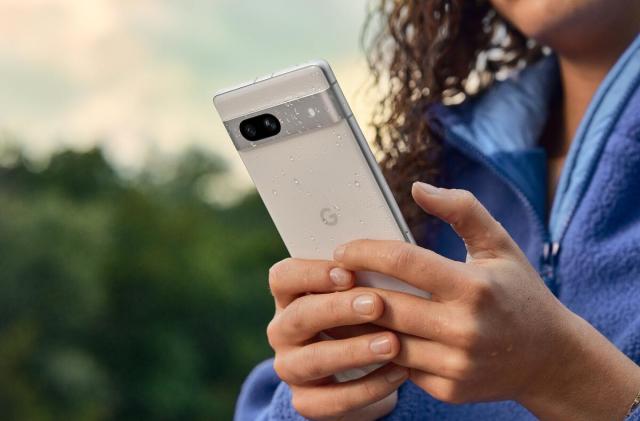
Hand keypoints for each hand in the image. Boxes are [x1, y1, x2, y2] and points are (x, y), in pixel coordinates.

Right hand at [266, 257, 408, 419]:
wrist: (357, 372)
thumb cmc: (360, 319)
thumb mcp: (357, 296)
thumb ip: (364, 280)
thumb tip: (390, 262)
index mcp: (290, 296)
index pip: (283, 277)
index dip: (312, 274)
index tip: (348, 272)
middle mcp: (283, 331)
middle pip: (299, 316)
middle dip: (339, 309)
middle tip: (376, 304)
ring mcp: (291, 368)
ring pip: (314, 360)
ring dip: (353, 351)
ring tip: (391, 343)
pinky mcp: (306, 402)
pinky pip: (333, 399)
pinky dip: (369, 387)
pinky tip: (399, 373)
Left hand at [332, 182, 639, 420]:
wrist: (549, 358)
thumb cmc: (518, 292)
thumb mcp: (499, 245)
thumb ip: (462, 209)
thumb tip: (417, 188)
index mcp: (474, 286)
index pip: (402, 261)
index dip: (364, 252)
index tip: (342, 250)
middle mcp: (465, 328)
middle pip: (385, 304)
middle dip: (349, 289)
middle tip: (330, 278)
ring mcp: (456, 364)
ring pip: (385, 340)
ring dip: (356, 323)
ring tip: (337, 304)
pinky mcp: (449, 389)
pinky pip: (399, 367)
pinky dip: (380, 350)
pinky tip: (365, 334)